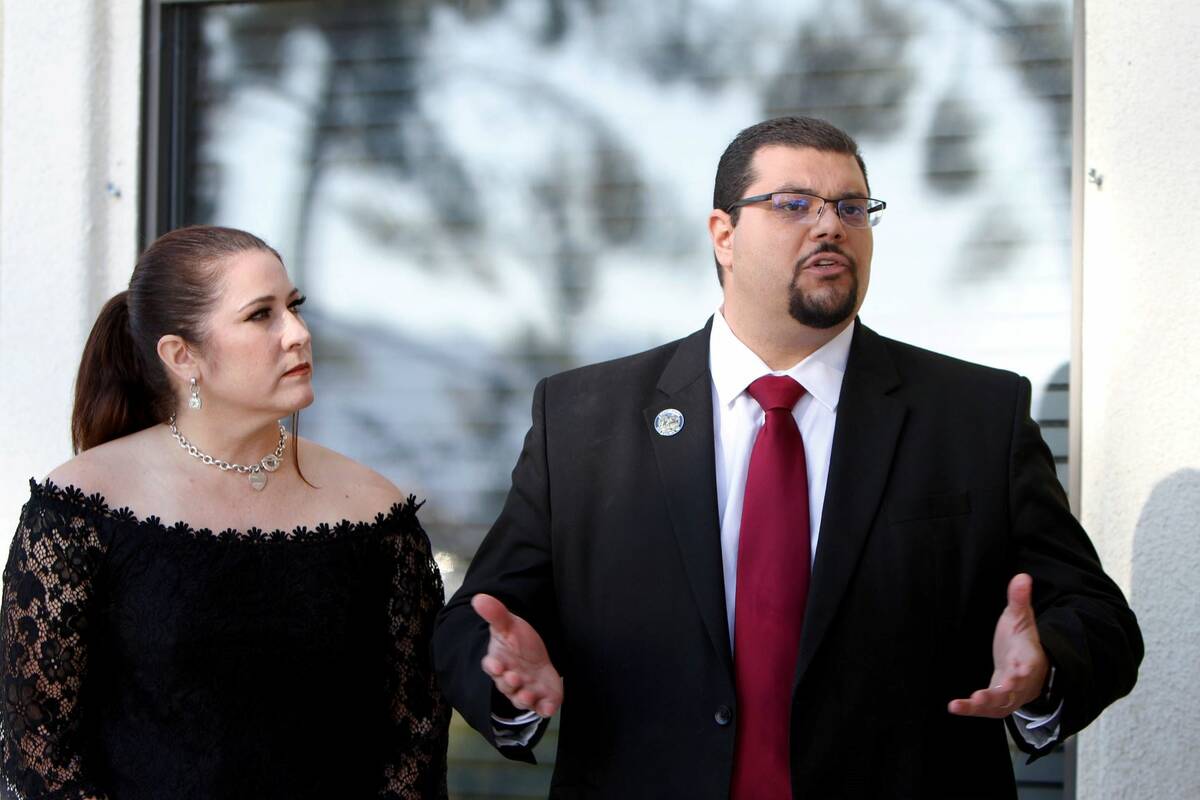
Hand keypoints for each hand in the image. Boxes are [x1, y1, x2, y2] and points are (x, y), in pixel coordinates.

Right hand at [472, 593, 562, 717]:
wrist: (537, 655)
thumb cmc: (518, 642)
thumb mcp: (509, 625)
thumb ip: (496, 614)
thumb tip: (479, 597)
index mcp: (498, 662)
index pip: (491, 666)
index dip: (492, 666)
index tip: (496, 664)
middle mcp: (509, 680)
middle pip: (506, 685)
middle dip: (509, 683)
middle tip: (513, 677)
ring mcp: (526, 690)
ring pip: (521, 699)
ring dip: (524, 698)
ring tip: (528, 694)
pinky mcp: (542, 698)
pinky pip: (542, 707)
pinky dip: (545, 708)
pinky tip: (549, 706)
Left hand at [948, 573, 1049, 717]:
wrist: (1030, 668)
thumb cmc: (1022, 642)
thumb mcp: (1020, 618)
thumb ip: (1019, 600)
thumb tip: (1022, 576)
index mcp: (1028, 660)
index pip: (1028, 666)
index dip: (1023, 670)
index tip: (1018, 670)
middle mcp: (1021, 682)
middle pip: (1013, 691)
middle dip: (999, 696)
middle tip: (981, 698)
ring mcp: (1010, 695)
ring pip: (999, 705)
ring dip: (981, 707)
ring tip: (958, 706)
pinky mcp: (997, 703)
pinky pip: (987, 710)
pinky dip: (972, 710)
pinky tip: (954, 707)